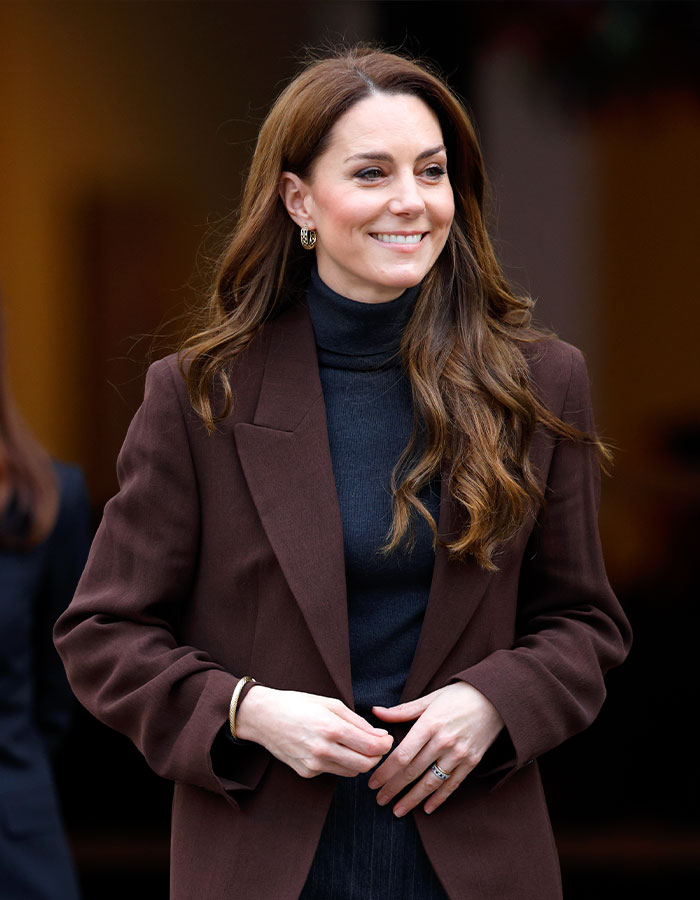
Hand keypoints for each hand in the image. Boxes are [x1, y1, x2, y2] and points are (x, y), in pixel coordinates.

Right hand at [235, 685, 393, 778]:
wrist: (264, 717)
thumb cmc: (298, 704)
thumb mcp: (330, 704)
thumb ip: (357, 721)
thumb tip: (379, 735)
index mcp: (331, 728)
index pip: (370, 747)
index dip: (385, 745)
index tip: (387, 739)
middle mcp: (323, 750)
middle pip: (365, 765)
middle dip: (377, 756)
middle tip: (377, 745)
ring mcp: (313, 765)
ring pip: (351, 772)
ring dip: (360, 761)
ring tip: (357, 745)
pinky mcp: (306, 773)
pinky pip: (333, 771)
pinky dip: (341, 763)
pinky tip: (334, 749)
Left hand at [368, 682, 503, 815]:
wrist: (496, 698)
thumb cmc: (459, 695)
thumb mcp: (430, 698)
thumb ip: (403, 710)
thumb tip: (376, 712)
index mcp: (430, 724)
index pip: (402, 754)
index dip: (385, 771)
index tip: (373, 782)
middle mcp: (443, 741)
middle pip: (413, 771)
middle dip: (393, 788)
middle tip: (379, 800)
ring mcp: (459, 754)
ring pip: (431, 782)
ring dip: (412, 799)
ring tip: (397, 810)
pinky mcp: (472, 762)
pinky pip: (452, 785)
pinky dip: (439, 799)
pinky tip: (426, 808)